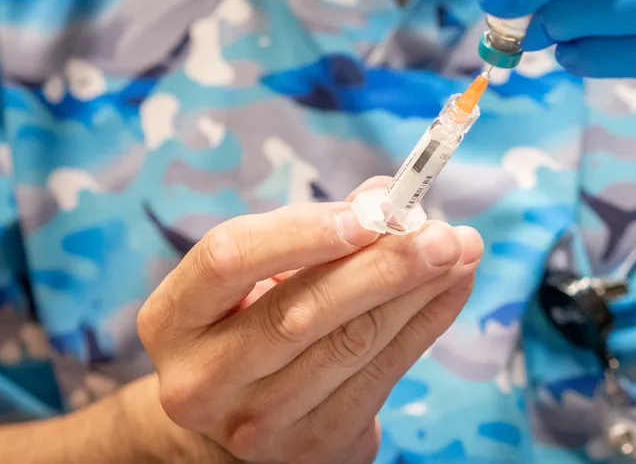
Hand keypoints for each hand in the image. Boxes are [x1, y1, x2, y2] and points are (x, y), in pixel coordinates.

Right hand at [136, 178, 482, 463]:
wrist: (234, 421)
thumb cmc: (250, 320)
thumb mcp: (257, 273)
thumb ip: (315, 230)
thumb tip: (386, 197)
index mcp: (174, 318)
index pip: (227, 259)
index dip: (300, 231)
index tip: (368, 212)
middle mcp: (203, 377)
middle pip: (300, 311)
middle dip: (381, 266)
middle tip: (440, 232)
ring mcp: (256, 421)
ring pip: (350, 344)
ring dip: (416, 291)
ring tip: (461, 250)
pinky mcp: (314, 444)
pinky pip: (383, 376)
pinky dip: (426, 325)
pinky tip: (453, 287)